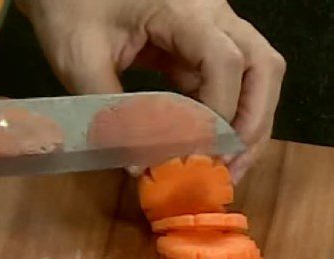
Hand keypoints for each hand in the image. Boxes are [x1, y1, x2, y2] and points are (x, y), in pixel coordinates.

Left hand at [18, 0, 284, 181]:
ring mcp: (214, 28)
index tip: (200, 153)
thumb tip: (142, 168)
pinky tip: (214, 151)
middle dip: (253, 123)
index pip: (225, 61)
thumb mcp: (80, 61)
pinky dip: (232, 120)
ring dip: (251, 125)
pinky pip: (236, 84)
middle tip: (230, 167)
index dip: (220, 113)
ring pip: (260, 75)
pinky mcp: (205, 47)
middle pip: (263, 67)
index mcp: (182, 9)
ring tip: (229, 168)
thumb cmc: (70, 10)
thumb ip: (113, 115)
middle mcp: (212, 13)